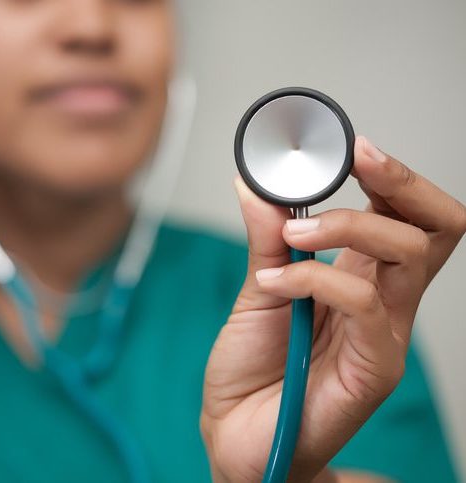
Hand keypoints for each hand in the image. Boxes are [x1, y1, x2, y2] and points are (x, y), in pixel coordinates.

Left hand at [200, 135, 465, 481]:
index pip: (404, 217)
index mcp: (358, 278)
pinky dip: (314, 277)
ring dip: (344, 224)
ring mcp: (384, 334)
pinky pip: (365, 302)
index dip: (392, 176)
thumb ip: (265, 240)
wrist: (236, 431)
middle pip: (433, 227)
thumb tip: (254, 184)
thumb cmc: (252, 366)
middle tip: (356, 160)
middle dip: (398, 182)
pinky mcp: (375, 367)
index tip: (356, 147)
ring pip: (407, 252)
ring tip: (290, 233)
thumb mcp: (257, 289)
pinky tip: (273, 284)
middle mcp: (382, 302)